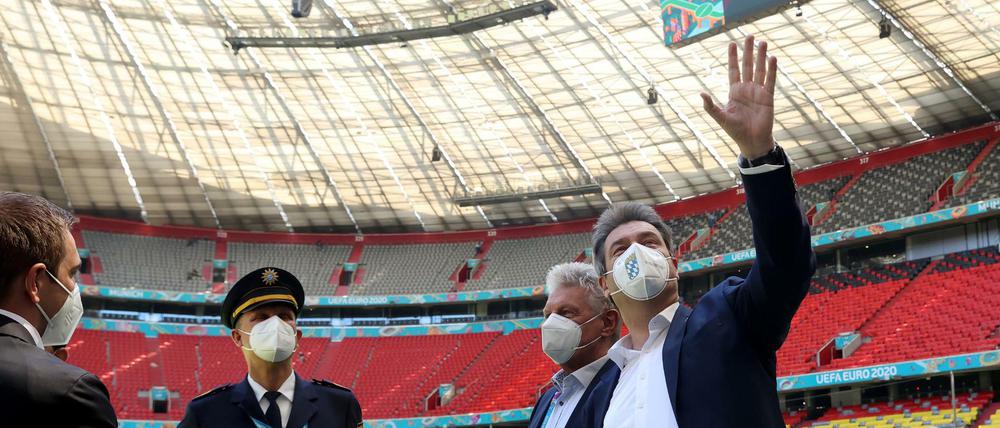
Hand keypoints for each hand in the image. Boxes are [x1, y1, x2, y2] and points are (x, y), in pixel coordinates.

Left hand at [700, 35, 776, 159]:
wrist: (752, 141)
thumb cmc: (735, 131)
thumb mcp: (721, 117)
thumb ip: (710, 106)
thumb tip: (701, 93)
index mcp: (735, 92)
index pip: (733, 70)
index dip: (733, 57)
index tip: (732, 43)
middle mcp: (747, 89)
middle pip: (747, 65)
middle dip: (748, 51)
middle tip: (750, 36)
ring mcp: (758, 92)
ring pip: (760, 70)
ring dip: (761, 56)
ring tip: (763, 42)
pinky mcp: (768, 97)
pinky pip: (770, 80)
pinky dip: (772, 70)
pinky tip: (772, 58)